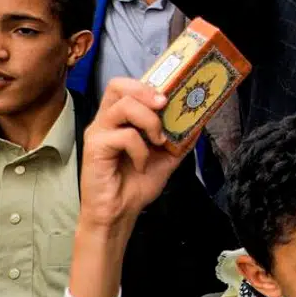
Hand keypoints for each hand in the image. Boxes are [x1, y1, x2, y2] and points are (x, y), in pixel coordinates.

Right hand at [77, 79, 184, 231]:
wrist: (121, 212)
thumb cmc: (138, 183)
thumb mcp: (168, 156)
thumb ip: (181, 137)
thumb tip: (201, 119)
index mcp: (122, 118)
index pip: (128, 86)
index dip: (149, 84)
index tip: (172, 94)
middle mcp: (107, 120)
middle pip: (118, 85)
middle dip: (146, 90)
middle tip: (164, 104)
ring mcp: (99, 132)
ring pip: (124, 106)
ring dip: (149, 121)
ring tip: (159, 140)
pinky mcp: (94, 147)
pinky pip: (123, 136)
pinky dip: (141, 149)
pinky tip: (142, 165)